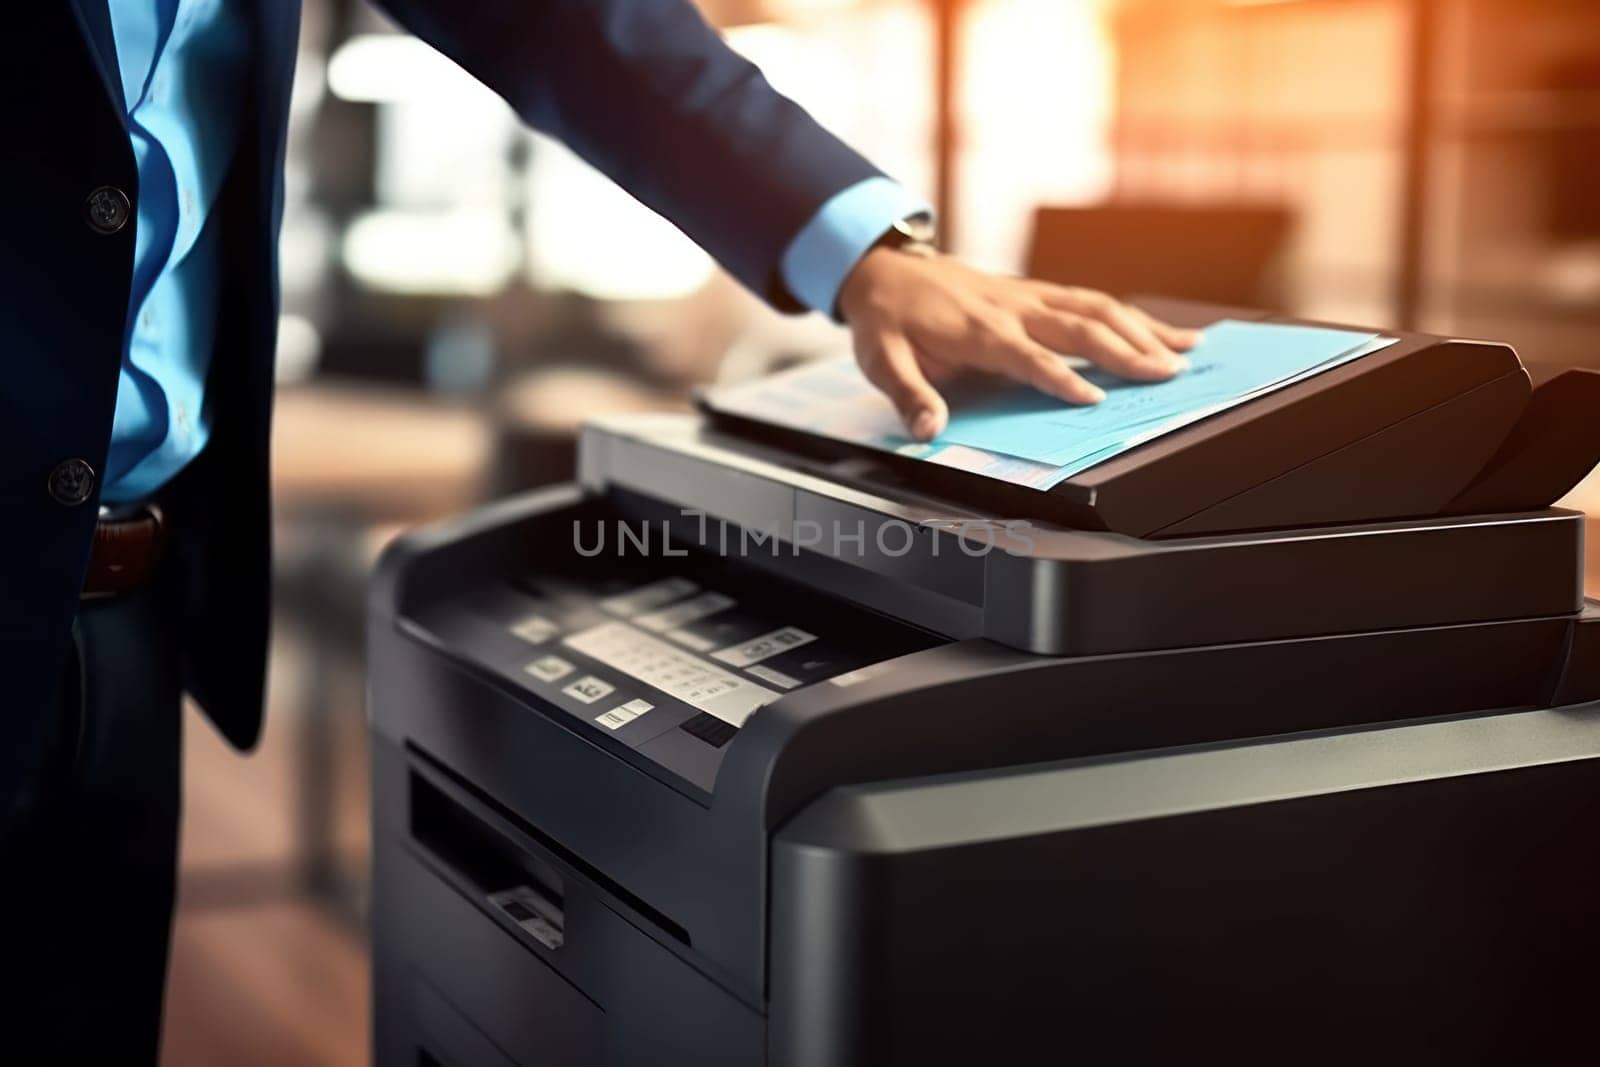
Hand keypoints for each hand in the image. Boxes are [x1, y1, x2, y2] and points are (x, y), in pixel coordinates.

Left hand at [836, 247, 1200, 440]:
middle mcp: (1013, 309)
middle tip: (1167, 376)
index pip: (1029, 356)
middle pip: (1079, 326)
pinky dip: (1130, 316)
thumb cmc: (887, 321)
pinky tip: (1160, 333)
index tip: (1094, 400)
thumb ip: (909, 396)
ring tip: (1186, 353)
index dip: (1061, 378)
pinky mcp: (1037, 292)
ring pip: (1096, 307)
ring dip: (1142, 329)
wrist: (886, 267)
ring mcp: (1029, 296)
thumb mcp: (882, 361)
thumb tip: (928, 431)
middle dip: (1126, 351)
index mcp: (978, 330)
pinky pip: (1090, 301)